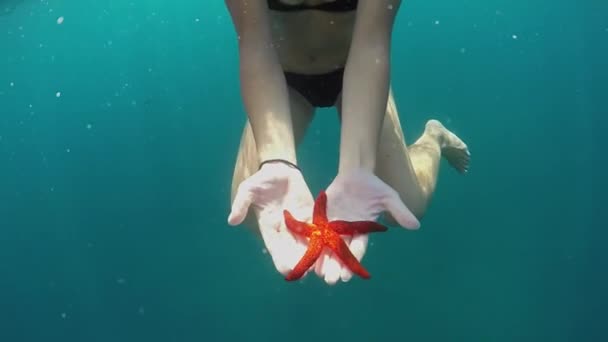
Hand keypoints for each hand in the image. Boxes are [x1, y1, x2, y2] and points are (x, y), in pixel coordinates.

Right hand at [227, 162, 314, 276]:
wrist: (280, 169)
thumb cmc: (263, 180)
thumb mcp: (248, 189)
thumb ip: (241, 204)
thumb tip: (231, 220)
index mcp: (269, 227)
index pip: (275, 248)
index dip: (281, 260)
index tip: (288, 270)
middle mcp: (284, 230)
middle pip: (292, 251)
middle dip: (300, 262)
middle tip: (310, 272)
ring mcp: (299, 224)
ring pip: (306, 244)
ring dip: (313, 256)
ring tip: (322, 267)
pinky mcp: (311, 217)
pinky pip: (317, 231)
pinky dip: (323, 241)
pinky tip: (330, 251)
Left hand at [314, 169, 419, 283]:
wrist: (356, 172)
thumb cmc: (374, 186)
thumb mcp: (389, 197)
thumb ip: (399, 211)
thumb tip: (416, 226)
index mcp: (362, 230)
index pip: (357, 248)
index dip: (352, 262)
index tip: (347, 276)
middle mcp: (347, 231)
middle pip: (340, 252)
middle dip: (335, 266)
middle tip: (331, 281)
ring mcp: (333, 224)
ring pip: (327, 246)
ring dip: (323, 260)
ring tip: (319, 274)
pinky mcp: (322, 216)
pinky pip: (315, 231)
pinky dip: (311, 242)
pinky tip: (306, 254)